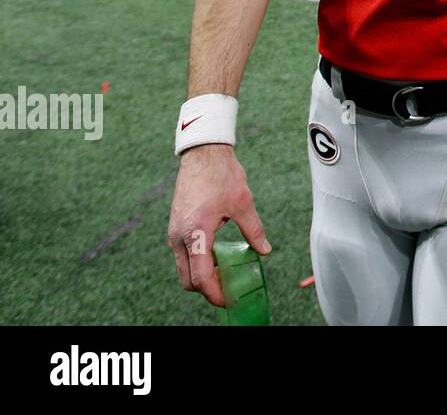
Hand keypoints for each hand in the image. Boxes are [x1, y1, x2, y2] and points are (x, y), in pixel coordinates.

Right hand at [167, 144, 270, 306]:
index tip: (229, 300)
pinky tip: (218, 258)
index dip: (215, 293)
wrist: (203, 154)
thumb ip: (253, 230)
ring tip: (226, 275)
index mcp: (195, 233)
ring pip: (184, 268)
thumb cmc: (222, 176)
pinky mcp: (176, 227)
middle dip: (207, 290)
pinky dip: (198, 262)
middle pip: (188, 279)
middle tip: (229, 291)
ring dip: (202, 276)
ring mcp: (174, 233)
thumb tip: (265, 250)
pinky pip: (185, 254)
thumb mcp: (243, 203)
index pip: (201, 277)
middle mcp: (179, 237)